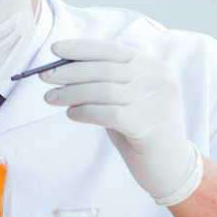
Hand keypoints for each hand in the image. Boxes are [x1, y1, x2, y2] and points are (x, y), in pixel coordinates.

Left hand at [40, 39, 202, 205]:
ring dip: (71, 93)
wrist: (171, 167)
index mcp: (154, 66)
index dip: (81, 48)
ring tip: (51, 98)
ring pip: (103, 90)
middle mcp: (158, 79)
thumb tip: (65, 70)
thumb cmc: (141, 129)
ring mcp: (156, 101)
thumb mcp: (127, 99)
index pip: (112, 50)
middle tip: (44, 77)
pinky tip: (71, 114)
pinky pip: (107, 113)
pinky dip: (84, 112)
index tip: (55, 49)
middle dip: (70, 71)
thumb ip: (105, 82)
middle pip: (105, 69)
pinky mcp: (148, 124)